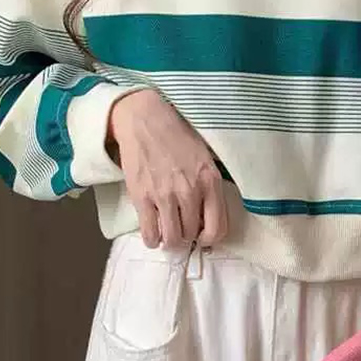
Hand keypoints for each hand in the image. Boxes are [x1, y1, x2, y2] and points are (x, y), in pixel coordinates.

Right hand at [108, 90, 228, 249]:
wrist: (145, 120)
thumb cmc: (177, 137)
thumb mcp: (206, 158)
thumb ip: (210, 186)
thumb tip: (207, 216)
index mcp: (210, 181)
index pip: (218, 228)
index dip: (210, 238)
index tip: (202, 235)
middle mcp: (191, 191)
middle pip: (192, 234)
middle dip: (188, 235)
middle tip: (181, 227)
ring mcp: (165, 195)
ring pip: (173, 238)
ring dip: (171, 240)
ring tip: (168, 231)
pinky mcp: (142, 197)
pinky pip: (150, 233)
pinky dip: (152, 239)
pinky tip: (153, 232)